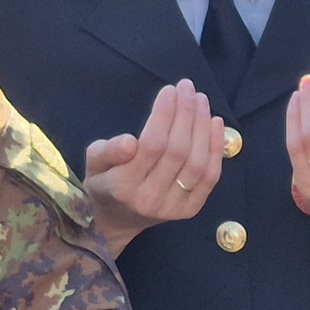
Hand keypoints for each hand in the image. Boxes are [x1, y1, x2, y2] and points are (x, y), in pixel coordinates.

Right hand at [80, 82, 224, 254]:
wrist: (116, 221)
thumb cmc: (104, 182)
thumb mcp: (93, 163)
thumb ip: (107, 151)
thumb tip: (130, 142)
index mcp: (123, 187)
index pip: (152, 145)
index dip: (164, 114)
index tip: (169, 90)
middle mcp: (150, 199)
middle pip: (178, 151)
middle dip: (185, 113)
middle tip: (187, 88)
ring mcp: (173, 208)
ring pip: (197, 163)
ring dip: (202, 127)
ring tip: (200, 100)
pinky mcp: (189, 210)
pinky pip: (210, 178)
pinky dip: (216, 148)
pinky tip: (214, 122)